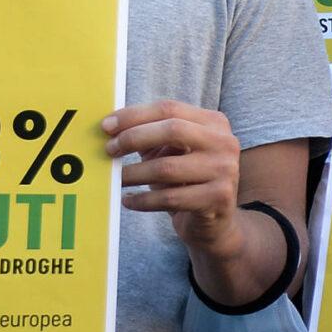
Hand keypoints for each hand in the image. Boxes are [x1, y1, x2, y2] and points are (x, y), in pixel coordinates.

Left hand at [104, 101, 244, 261]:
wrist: (215, 222)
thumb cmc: (185, 181)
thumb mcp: (171, 153)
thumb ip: (148, 136)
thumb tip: (110, 127)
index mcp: (214, 123)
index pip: (169, 109)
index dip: (134, 115)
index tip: (106, 126)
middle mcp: (225, 142)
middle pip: (173, 130)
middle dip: (134, 138)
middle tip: (109, 150)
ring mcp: (225, 170)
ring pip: (167, 168)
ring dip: (133, 174)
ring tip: (115, 179)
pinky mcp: (218, 198)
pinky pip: (169, 198)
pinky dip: (142, 200)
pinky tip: (129, 200)